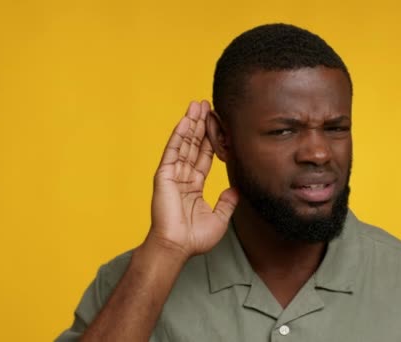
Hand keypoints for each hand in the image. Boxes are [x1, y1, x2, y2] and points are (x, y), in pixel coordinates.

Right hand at [147, 100, 237, 256]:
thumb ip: (227, 202)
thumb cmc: (194, 238)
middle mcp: (183, 178)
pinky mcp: (164, 175)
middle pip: (194, 145)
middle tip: (207, 105)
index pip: (205, 157)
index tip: (217, 125)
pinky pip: (173, 151)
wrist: (177, 247)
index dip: (211, 140)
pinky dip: (179, 135)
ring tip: (197, 105)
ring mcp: (172, 175)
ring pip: (184, 144)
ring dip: (190, 124)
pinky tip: (185, 121)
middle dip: (201, 125)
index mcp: (194, 187)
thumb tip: (236, 190)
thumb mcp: (220, 219)